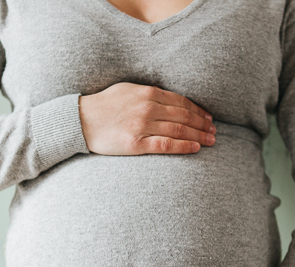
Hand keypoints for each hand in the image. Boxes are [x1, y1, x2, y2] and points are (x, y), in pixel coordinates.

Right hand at [79, 82, 216, 155]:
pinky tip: (196, 148)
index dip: (198, 110)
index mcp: (147, 93)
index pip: (181, 101)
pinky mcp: (136, 144)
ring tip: (211, 141)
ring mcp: (142, 126)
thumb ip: (148, 93)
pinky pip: (166, 145)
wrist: (80, 121)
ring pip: (179, 130)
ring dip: (199, 135)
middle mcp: (148, 108)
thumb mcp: (127, 90)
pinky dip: (184, 146)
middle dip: (203, 124)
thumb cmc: (103, 105)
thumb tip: (168, 98)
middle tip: (215, 131)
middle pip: (184, 116)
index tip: (209, 117)